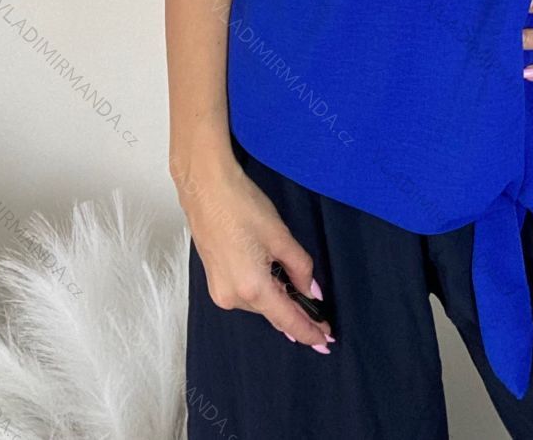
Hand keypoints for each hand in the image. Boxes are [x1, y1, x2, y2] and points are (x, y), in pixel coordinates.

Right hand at [172, 150, 335, 353]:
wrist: (206, 190)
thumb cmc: (243, 207)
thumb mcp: (280, 236)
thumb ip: (301, 268)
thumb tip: (312, 292)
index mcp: (252, 288)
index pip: (286, 320)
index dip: (308, 332)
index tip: (326, 342)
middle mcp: (233, 298)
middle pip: (273, 313)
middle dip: (296, 314)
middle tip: (321, 320)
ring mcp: (220, 292)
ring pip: (260, 304)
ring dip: (279, 300)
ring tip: (299, 293)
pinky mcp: (214, 282)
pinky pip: (246, 295)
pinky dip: (263, 292)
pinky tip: (276, 282)